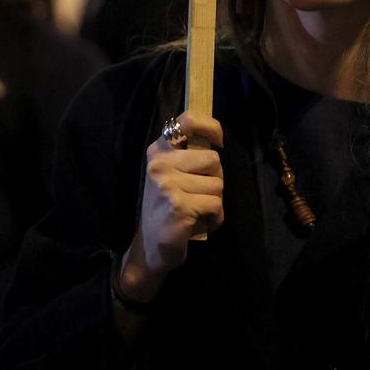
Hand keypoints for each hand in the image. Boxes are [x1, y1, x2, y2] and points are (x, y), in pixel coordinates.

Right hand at [119, 112, 224, 302]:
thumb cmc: (166, 209)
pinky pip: (216, 205)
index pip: (187, 121)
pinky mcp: (179, 206)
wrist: (150, 249)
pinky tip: (201, 224)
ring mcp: (168, 185)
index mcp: (158, 151)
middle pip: (213, 159)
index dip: (211, 127)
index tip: (218, 141)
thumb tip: (216, 140)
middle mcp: (160, 164)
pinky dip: (216, 218)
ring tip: (197, 211)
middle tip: (199, 195)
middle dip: (215, 179)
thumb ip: (187, 156)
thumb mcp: (170, 175)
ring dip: (215, 201)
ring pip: (217, 185)